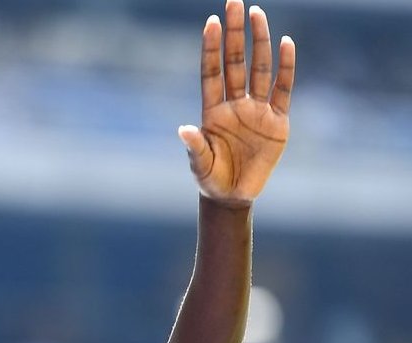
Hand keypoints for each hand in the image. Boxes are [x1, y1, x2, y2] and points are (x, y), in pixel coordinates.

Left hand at [179, 0, 295, 204]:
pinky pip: (283, 89)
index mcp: (212, 111)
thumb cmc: (211, 179)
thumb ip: (195, 147)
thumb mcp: (200, 165)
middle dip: (234, 34)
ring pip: (259, 69)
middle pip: (235, 62)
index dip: (211, 48)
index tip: (210, 22)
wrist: (233, 195)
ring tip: (257, 13)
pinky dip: (285, 67)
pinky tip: (286, 43)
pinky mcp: (278, 121)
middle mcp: (234, 104)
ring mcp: (257, 110)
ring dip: (259, 42)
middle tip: (234, 3)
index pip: (212, 72)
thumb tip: (184, 129)